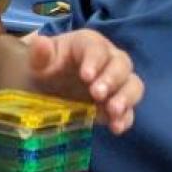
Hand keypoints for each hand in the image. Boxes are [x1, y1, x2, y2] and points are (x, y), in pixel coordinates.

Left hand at [22, 29, 141, 131]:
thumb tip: (41, 43)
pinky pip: (129, 110)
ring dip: (126, 98)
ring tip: (112, 111)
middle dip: (112, 79)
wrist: (45, 87)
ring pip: (133, 85)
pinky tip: (116, 128)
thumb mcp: (37, 61)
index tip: (86, 76)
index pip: (97, 49)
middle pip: (121, 64)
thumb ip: (40, 53)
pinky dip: (125, 118)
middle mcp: (108, 61)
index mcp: (88, 45)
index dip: (94, 61)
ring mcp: (116, 84)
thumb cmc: (44, 67)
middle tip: (97, 94)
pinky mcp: (116, 105)